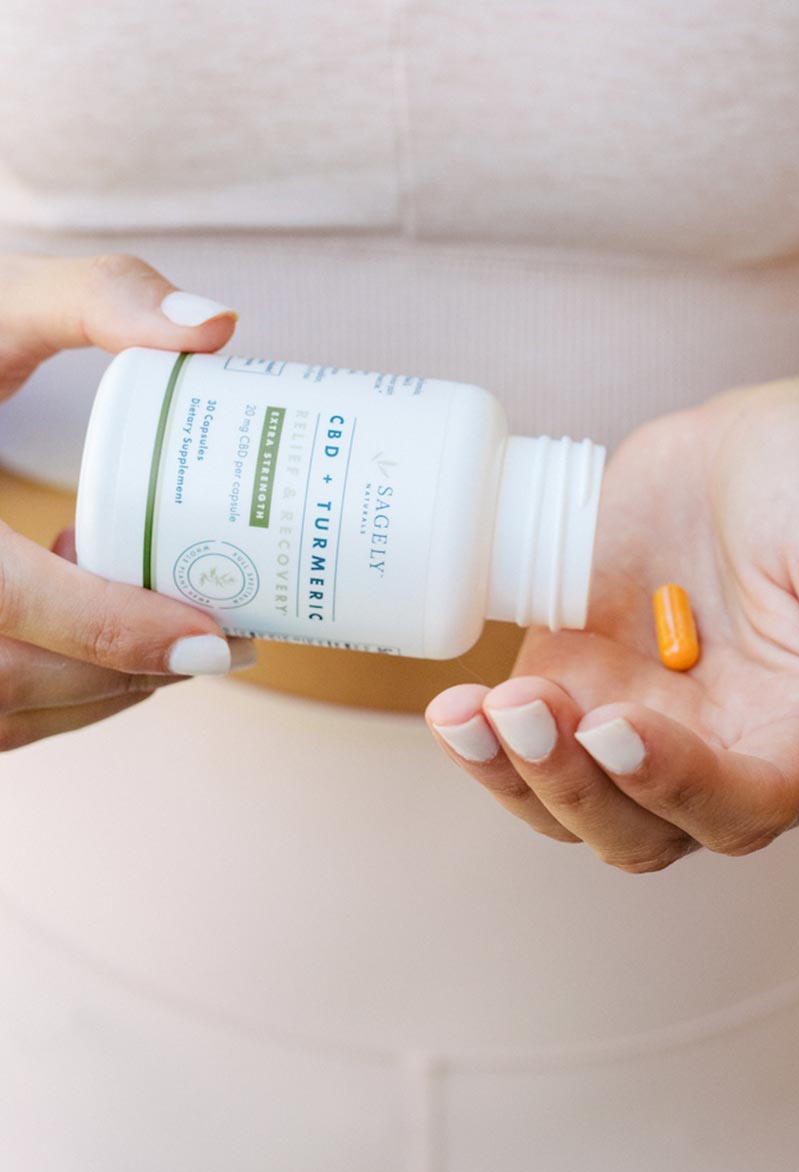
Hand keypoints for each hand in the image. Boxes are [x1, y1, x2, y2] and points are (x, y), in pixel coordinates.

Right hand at [0, 252, 254, 748]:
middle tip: (224, 641)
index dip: (121, 634)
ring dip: (95, 693)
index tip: (218, 640)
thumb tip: (221, 328)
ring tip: (168, 635)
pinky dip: (49, 698)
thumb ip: (99, 293)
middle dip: (130, 674)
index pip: (13, 601)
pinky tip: (84, 642)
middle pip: (13, 678)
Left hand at [426, 378, 798, 870]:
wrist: (758, 444)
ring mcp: (631, 719)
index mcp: (792, 742)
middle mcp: (709, 753)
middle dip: (572, 785)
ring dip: (512, 774)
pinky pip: (518, 741)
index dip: (672, 783)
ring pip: (564, 799)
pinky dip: (481, 740)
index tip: (615, 723)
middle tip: (529, 708)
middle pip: (634, 830)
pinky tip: (454, 705)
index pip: (733, 807)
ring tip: (470, 713)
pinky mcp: (573, 679)